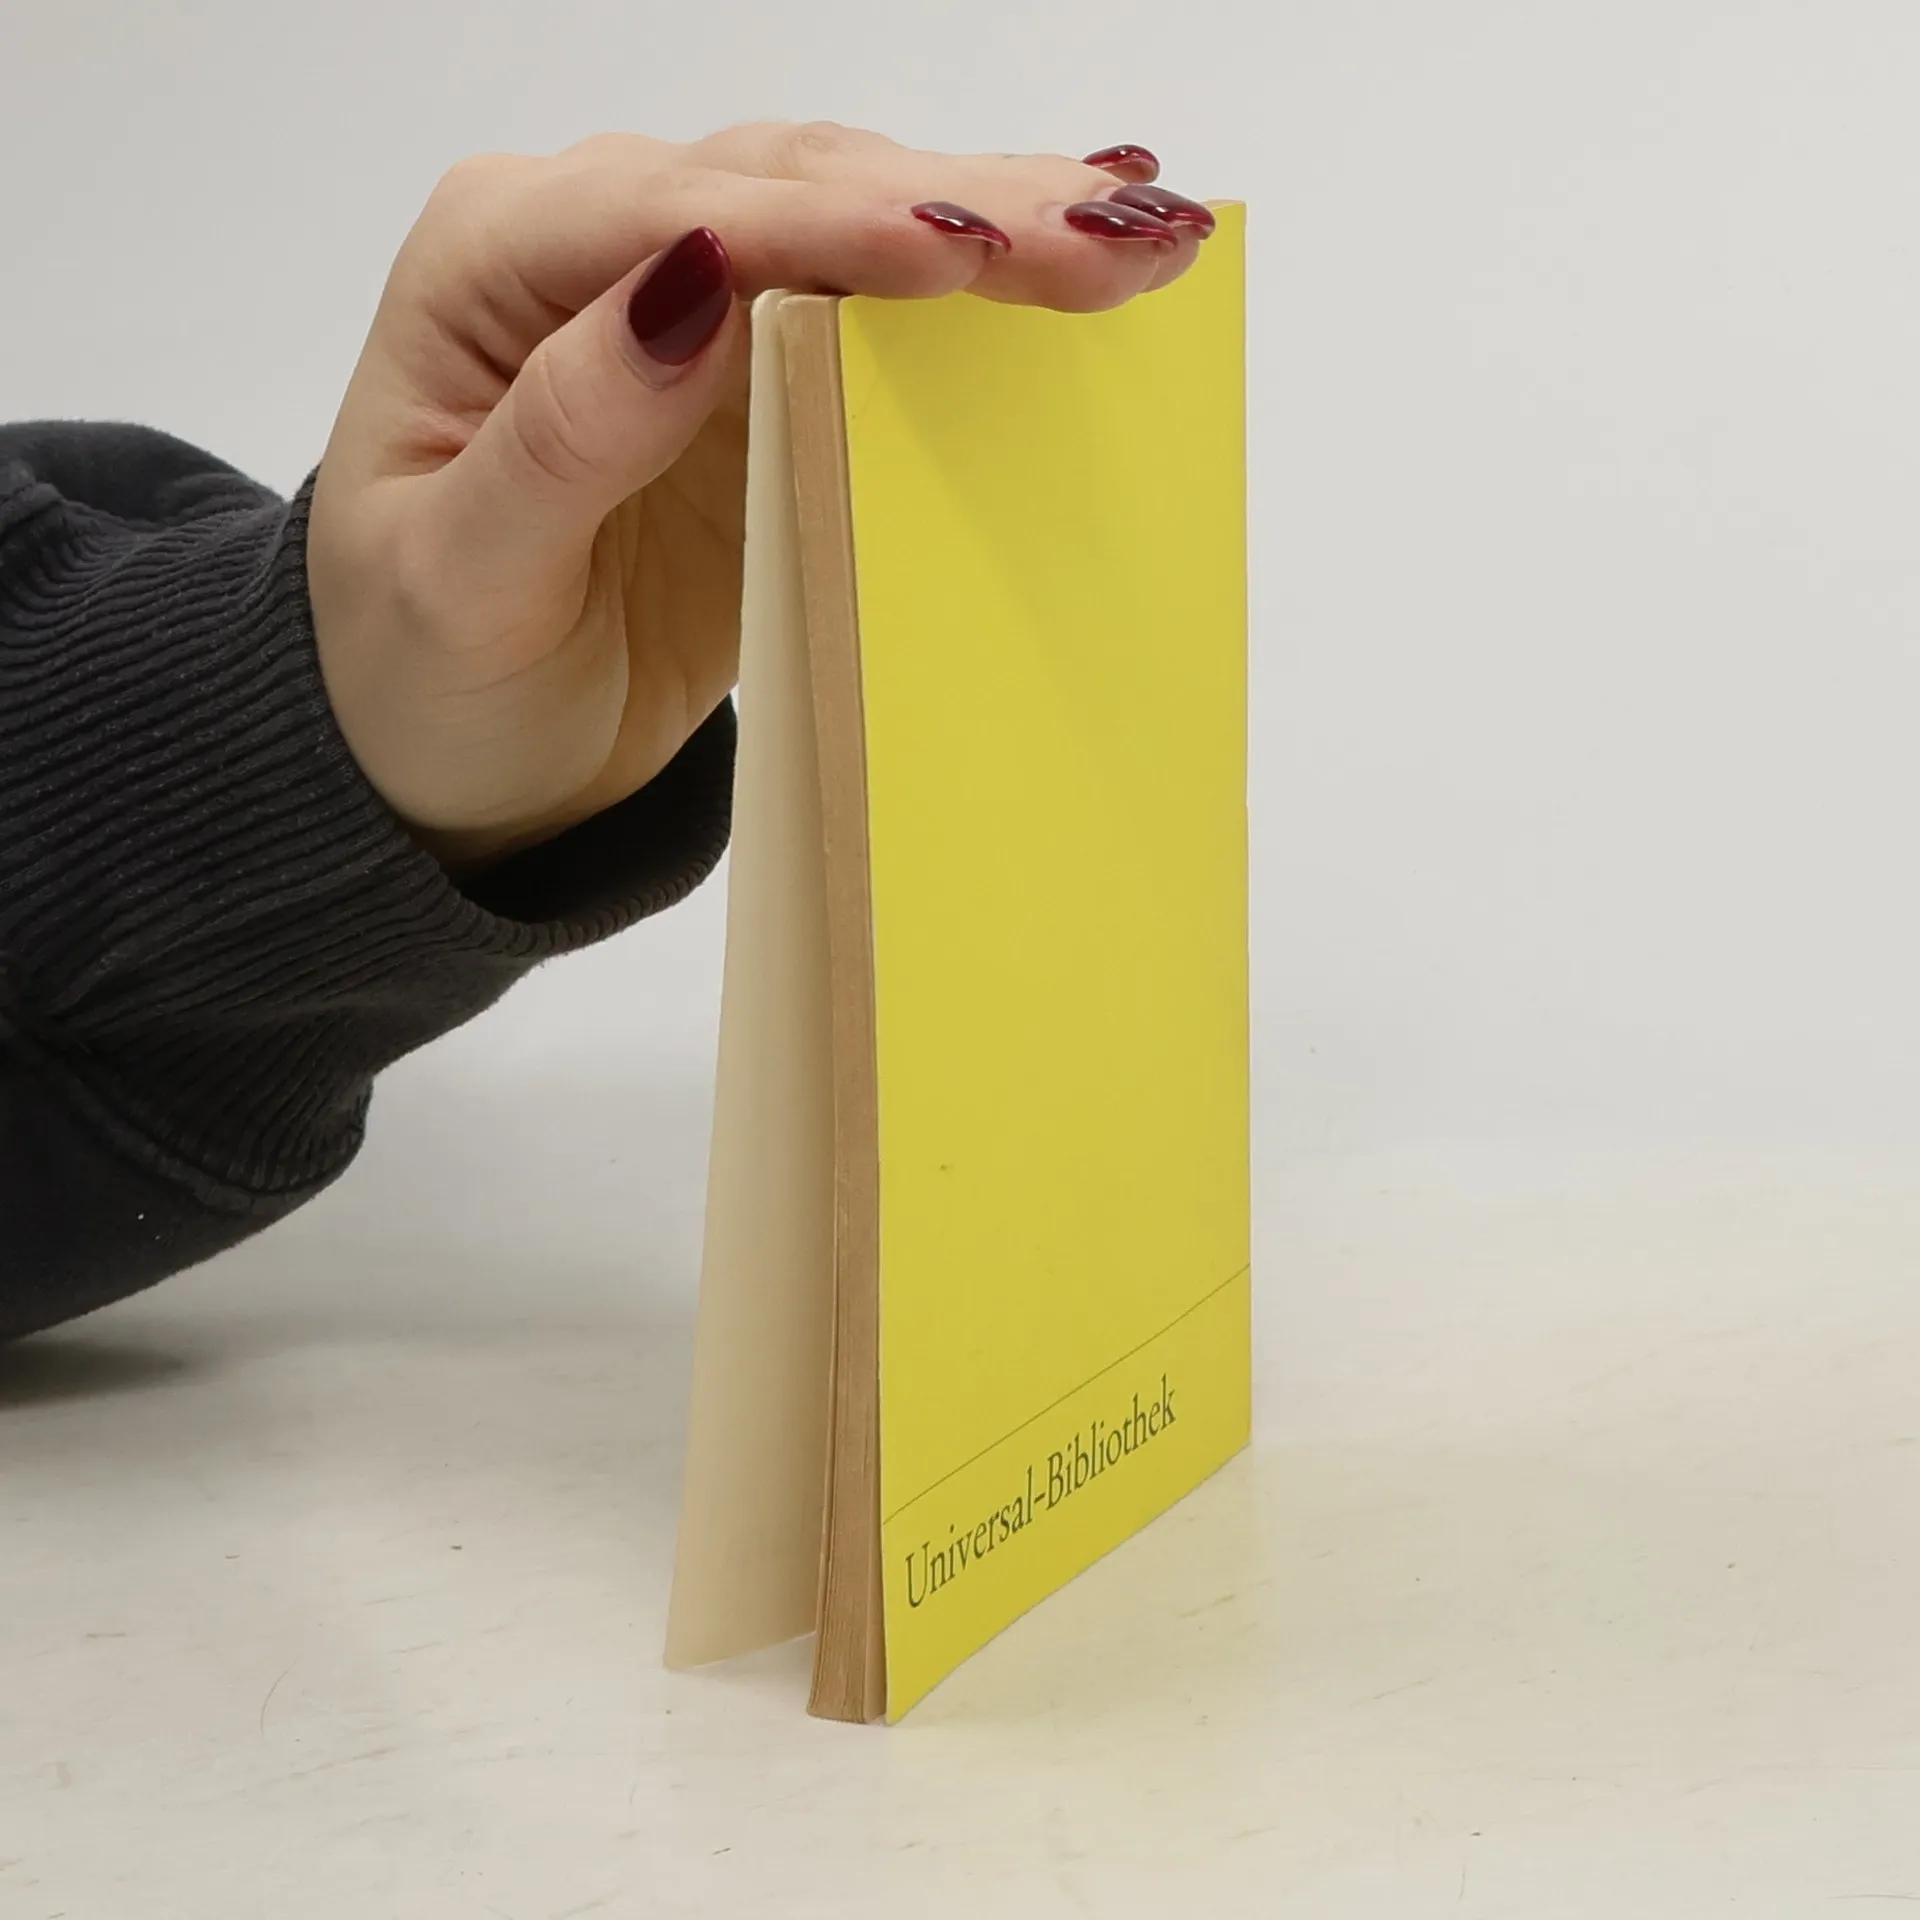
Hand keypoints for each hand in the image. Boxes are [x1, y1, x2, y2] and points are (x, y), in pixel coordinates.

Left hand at [307, 125, 1215, 866]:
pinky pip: (884, 314)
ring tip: (1139, 232)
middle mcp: (597, 248)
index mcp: (496, 264)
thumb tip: (687, 295)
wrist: (456, 747)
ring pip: (859, 223)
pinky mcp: (763, 376)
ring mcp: (692, 305)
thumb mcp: (458, 581)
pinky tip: (1078, 246)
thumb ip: (563, 436)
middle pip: (794, 190)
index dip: (827, 230)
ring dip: (1000, 225)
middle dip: (960, 210)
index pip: (681, 220)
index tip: (959, 254)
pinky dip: (984, 285)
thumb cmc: (422, 673)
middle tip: (1111, 235)